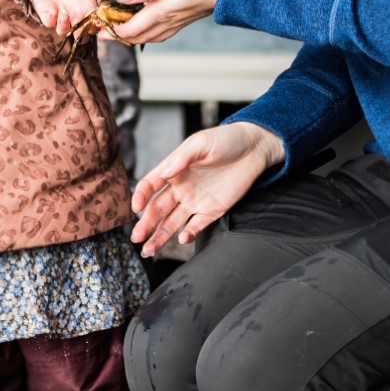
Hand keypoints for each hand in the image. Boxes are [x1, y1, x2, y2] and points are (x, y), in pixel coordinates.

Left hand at [30, 0, 102, 36]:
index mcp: (88, 6)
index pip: (95, 22)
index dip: (96, 24)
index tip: (94, 18)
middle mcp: (75, 15)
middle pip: (81, 33)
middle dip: (81, 33)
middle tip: (79, 23)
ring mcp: (61, 16)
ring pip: (64, 31)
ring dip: (65, 28)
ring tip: (65, 16)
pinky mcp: (46, 14)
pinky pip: (49, 23)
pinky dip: (51, 20)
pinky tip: (52, 11)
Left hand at [105, 0, 232, 44]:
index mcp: (161, 14)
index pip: (128, 29)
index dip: (109, 29)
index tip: (94, 23)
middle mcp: (166, 23)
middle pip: (134, 37)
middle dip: (114, 35)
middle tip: (96, 30)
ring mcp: (174, 24)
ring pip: (145, 37)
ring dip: (128, 35)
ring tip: (113, 29)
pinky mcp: (181, 20)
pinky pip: (157, 33)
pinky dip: (143, 32)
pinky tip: (141, 26)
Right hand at [130, 123, 285, 255]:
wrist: (253, 149)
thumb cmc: (225, 140)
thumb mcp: (201, 143)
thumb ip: (181, 158)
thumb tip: (164, 173)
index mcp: (173, 170)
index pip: (150, 185)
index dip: (141, 196)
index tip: (136, 207)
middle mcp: (180, 188)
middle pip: (158, 209)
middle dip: (146, 224)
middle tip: (135, 238)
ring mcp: (195, 201)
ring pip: (172, 222)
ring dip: (160, 236)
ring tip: (148, 251)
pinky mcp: (212, 211)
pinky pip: (197, 226)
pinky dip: (189, 234)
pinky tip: (182, 239)